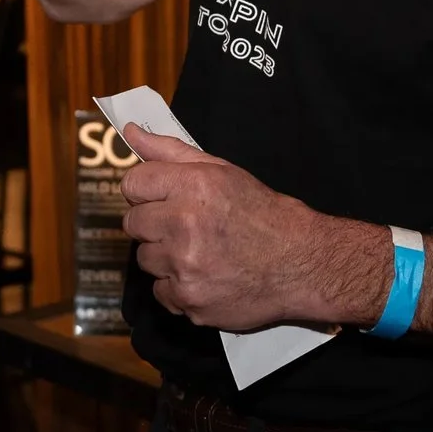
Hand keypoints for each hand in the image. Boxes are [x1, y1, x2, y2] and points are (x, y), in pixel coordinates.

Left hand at [119, 123, 381, 331]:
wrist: (302, 264)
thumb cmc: (264, 214)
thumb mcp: (222, 171)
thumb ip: (170, 151)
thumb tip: (130, 132)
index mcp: (193, 186)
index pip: (133, 183)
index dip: (146, 191)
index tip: (161, 199)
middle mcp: (184, 225)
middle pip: (132, 223)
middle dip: (154, 225)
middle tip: (186, 228)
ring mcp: (185, 266)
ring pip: (145, 259)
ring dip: (165, 258)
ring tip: (201, 253)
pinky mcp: (189, 299)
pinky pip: (161, 292)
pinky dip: (178, 288)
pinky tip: (206, 277)